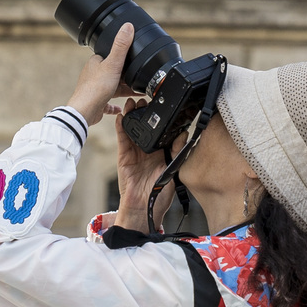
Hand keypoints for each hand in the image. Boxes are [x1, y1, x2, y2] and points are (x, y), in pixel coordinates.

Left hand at [66, 23, 136, 125]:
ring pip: (113, 87)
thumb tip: (127, 27)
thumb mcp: (113, 64)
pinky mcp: (97, 102)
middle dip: (126, 76)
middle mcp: (94, 75)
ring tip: (137, 92)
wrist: (86, 110)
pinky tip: (122, 108)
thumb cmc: (96, 88)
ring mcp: (95, 89)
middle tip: (139, 78)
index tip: (133, 60)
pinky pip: (108, 103)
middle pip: (114, 72)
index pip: (110, 56)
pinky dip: (115, 105)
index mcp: (96, 63)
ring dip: (124, 90)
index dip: (122, 58)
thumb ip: (121, 46)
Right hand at [114, 98, 176, 232]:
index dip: (161, 118)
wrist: (144, 209)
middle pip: (145, 127)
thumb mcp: (174, 170)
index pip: (161, 132)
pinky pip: (122, 140)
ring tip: (133, 102)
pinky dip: (121, 128)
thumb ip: (178, 152)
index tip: (163, 104)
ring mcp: (134, 153)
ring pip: (132, 129)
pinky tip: (121, 117)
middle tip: (147, 98)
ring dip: (132, 116)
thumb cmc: (160, 195)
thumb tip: (185, 134)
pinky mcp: (124, 157)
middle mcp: (147, 151)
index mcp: (161, 153)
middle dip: (145, 112)